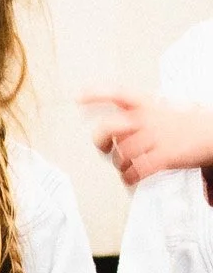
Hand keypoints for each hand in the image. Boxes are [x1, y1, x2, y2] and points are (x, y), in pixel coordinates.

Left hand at [82, 90, 212, 185]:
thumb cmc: (192, 124)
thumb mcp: (169, 109)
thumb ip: (146, 112)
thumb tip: (125, 120)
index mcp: (149, 105)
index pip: (118, 94)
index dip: (96, 94)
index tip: (79, 97)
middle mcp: (148, 119)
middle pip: (109, 127)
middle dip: (100, 140)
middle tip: (103, 148)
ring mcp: (155, 137)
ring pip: (121, 154)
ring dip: (120, 164)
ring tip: (126, 167)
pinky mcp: (164, 156)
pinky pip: (136, 170)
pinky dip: (130, 178)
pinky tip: (132, 179)